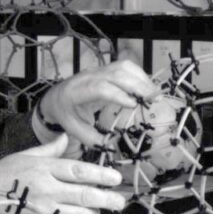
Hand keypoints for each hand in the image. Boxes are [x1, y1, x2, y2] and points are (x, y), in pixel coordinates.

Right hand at [0, 134, 126, 213]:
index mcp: (41, 168)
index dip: (102, 174)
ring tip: (96, 211)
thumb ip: (46, 150)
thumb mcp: (19, 158)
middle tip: (120, 201)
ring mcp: (42, 213)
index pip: (80, 171)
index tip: (116, 178)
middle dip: (107, 198)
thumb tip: (65, 137)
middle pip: (86, 194)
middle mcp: (44, 190)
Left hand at [36, 59, 159, 152]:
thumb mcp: (75, 130)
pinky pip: (125, 67)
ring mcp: (98, 70)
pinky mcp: (106, 70)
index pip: (99, 88)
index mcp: (76, 92)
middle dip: (137, 85)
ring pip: (122, 67)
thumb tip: (114, 146)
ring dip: (142, 78)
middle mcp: (88, 77)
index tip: (133, 105)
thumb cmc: (66, 114)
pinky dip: (139, 75)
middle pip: (115, 74)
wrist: (56, 97)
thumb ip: (93, 139)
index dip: (118, 95)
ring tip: (155, 94)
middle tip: (155, 99)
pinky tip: (148, 88)